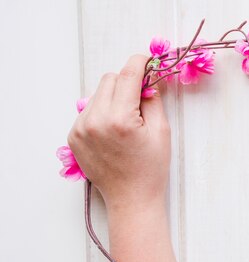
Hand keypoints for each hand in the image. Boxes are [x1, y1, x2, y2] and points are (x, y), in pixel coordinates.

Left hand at [67, 54, 170, 210]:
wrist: (132, 199)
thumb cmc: (151, 168)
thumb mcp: (161, 131)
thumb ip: (153, 99)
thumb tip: (149, 78)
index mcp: (120, 119)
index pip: (127, 75)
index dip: (140, 63)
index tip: (148, 61)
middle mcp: (95, 120)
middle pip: (109, 80)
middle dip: (127, 83)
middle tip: (141, 99)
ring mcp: (80, 128)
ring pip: (97, 94)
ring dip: (114, 98)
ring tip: (127, 120)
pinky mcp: (73, 136)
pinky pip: (88, 110)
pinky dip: (102, 112)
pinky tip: (114, 131)